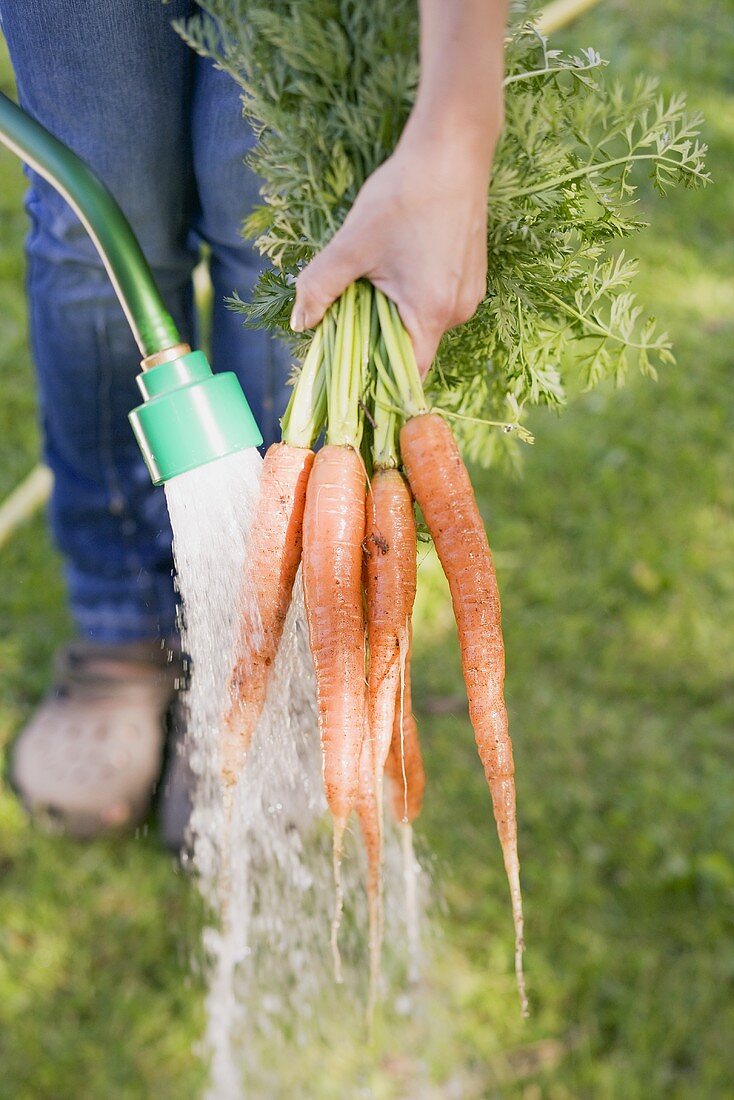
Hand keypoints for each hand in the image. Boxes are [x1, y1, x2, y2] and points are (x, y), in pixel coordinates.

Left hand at [290, 121, 495, 377]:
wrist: (454, 149)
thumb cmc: (403, 194)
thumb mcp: (352, 244)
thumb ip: (320, 287)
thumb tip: (300, 323)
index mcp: (431, 312)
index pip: (406, 373)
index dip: (377, 382)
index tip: (351, 380)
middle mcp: (458, 312)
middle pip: (412, 347)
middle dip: (377, 338)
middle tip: (349, 310)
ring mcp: (468, 294)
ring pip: (423, 323)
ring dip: (393, 313)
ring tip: (373, 278)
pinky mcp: (471, 276)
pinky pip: (436, 303)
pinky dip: (412, 296)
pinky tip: (397, 263)